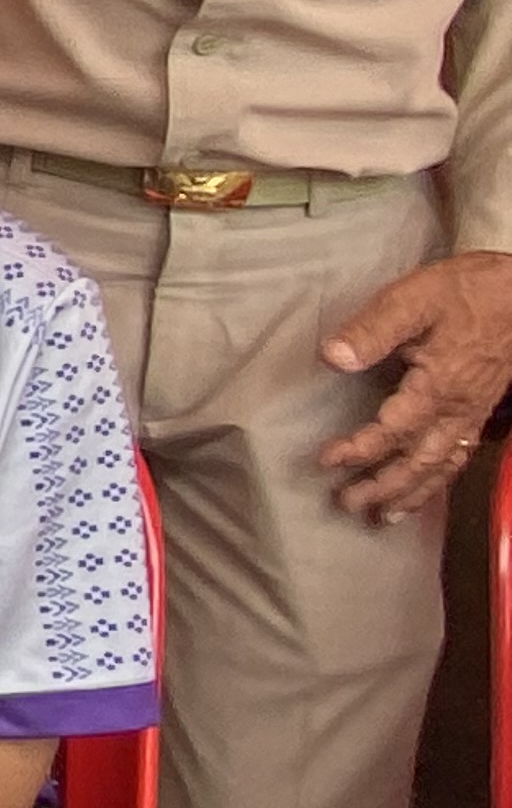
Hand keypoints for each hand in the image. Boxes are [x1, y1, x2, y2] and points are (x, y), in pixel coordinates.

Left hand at [319, 250, 511, 521]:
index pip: (392, 431)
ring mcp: (473, 411)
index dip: (358, 450)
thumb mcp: (415, 299)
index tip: (325, 461)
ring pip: (443, 465)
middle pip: (419, 461)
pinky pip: (461, 454)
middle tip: (346, 505)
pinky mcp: (481, 407)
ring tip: (384, 517)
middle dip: (383, 486)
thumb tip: (333, 358)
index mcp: (438, 387)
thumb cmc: (469, 291)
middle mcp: (458, 409)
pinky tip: (427, 486)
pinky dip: (441, 477)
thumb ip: (374, 330)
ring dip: (413, 492)